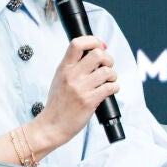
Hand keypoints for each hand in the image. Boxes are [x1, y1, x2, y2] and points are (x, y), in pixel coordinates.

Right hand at [27, 36, 118, 153]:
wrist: (51, 126)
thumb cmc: (58, 103)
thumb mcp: (59, 79)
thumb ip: (73, 66)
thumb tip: (94, 52)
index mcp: (63, 68)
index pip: (77, 43)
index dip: (93, 40)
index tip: (100, 45)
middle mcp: (72, 75)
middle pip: (98, 54)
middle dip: (108, 59)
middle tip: (107, 67)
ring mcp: (81, 88)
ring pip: (107, 71)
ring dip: (113, 75)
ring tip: (109, 81)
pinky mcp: (89, 101)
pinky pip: (110, 87)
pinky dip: (115, 87)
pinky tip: (111, 90)